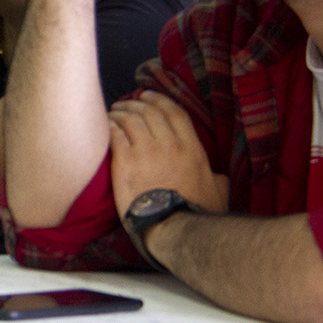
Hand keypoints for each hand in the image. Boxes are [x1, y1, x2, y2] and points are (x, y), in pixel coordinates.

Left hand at [108, 91, 228, 217]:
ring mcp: (146, 151)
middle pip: (150, 112)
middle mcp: (169, 145)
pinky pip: (115, 134)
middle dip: (135, 103)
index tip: (148, 95)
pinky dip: (109, 126)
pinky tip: (105, 126)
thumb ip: (217, 180)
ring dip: (120, 112)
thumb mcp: (217, 193)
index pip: (175, 113)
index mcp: (192, 149)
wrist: (171, 227)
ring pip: (131, 119)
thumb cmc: (195, 214)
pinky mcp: (126, 161)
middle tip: (125, 103)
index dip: (159, 100)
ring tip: (112, 113)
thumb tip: (218, 177)